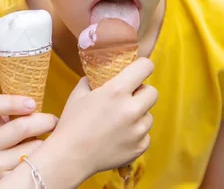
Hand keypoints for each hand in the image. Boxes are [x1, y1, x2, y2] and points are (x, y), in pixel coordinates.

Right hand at [0, 95, 58, 188]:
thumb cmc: (10, 145)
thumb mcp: (5, 127)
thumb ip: (17, 112)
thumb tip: (40, 99)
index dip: (12, 101)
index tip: (33, 103)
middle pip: (21, 126)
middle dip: (45, 121)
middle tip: (54, 121)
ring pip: (33, 148)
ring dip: (46, 144)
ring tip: (44, 145)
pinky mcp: (5, 182)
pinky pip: (35, 166)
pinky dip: (44, 162)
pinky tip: (40, 161)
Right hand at [46, 58, 156, 175]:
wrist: (70, 156)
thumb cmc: (72, 123)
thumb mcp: (79, 93)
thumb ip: (94, 80)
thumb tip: (101, 75)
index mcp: (116, 91)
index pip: (145, 67)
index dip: (142, 66)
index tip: (138, 70)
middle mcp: (131, 109)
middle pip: (152, 92)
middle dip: (141, 93)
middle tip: (128, 99)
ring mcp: (138, 130)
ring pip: (149, 115)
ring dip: (138, 116)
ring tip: (119, 122)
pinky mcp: (140, 147)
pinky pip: (145, 134)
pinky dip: (136, 135)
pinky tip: (119, 137)